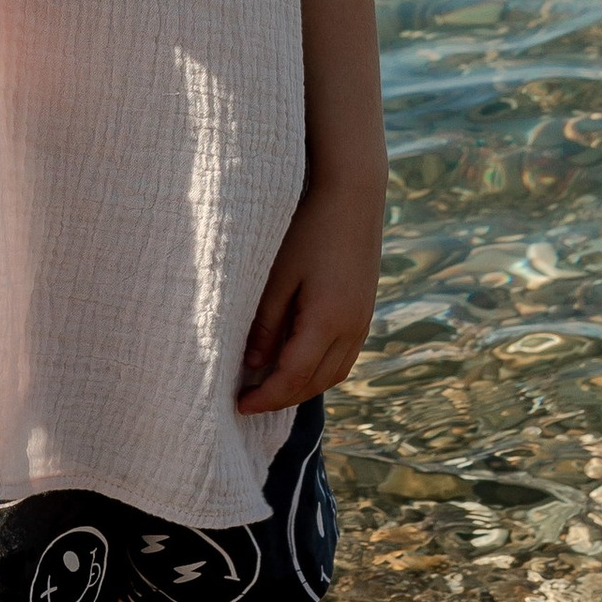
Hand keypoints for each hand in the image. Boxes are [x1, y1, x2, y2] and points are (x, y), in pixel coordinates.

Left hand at [234, 181, 380, 414]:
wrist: (353, 195)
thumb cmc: (308, 229)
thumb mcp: (277, 275)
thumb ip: (266, 324)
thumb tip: (254, 364)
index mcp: (327, 322)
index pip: (292, 377)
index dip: (264, 398)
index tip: (237, 405)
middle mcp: (351, 329)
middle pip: (314, 383)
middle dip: (281, 399)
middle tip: (248, 401)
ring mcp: (362, 322)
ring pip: (333, 374)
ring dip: (302, 388)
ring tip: (270, 388)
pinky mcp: (364, 312)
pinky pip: (343, 358)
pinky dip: (319, 371)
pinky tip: (298, 364)